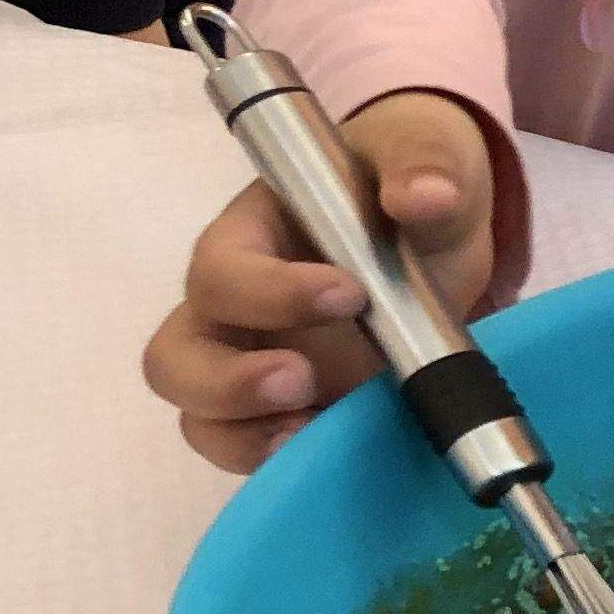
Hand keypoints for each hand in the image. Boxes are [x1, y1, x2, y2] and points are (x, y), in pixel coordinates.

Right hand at [142, 88, 494, 472]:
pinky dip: (273, 457)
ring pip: (197, 411)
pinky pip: (245, 444)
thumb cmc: (407, 178)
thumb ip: (425, 166)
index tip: (351, 295)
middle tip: (304, 380)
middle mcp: (231, 305)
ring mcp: (250, 362)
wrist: (435, 224)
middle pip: (177, 354)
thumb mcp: (426, 156)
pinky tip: (328, 450)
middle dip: (228, 380)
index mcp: (251, 233)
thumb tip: (426, 194)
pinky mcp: (280, 407)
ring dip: (241, 432)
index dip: (270, 290)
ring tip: (309, 431)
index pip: (223, 267)